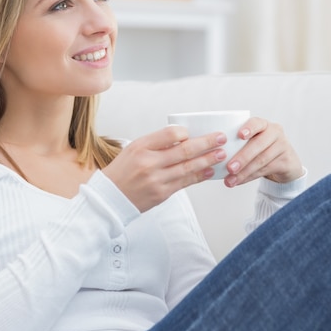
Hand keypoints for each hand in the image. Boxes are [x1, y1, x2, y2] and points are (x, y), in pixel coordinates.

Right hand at [102, 126, 226, 211]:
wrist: (109, 198)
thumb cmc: (123, 171)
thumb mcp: (133, 149)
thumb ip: (156, 143)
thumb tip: (184, 137)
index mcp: (141, 147)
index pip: (170, 134)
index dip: (186, 133)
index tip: (194, 132)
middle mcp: (149, 162)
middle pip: (184, 150)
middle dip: (206, 143)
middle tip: (221, 138)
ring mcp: (156, 180)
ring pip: (188, 168)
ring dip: (208, 160)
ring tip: (221, 154)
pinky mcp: (162, 194)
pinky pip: (185, 183)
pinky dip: (198, 176)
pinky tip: (209, 171)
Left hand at [223, 117, 303, 186]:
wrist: (284, 162)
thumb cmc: (260, 150)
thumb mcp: (251, 142)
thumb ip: (237, 143)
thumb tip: (212, 154)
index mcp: (263, 124)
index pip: (256, 123)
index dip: (248, 128)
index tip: (239, 135)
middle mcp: (274, 132)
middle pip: (258, 144)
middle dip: (242, 157)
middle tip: (229, 168)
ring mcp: (282, 146)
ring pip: (261, 159)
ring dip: (244, 171)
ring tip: (230, 179)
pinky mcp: (286, 161)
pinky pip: (266, 170)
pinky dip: (250, 177)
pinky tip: (239, 181)